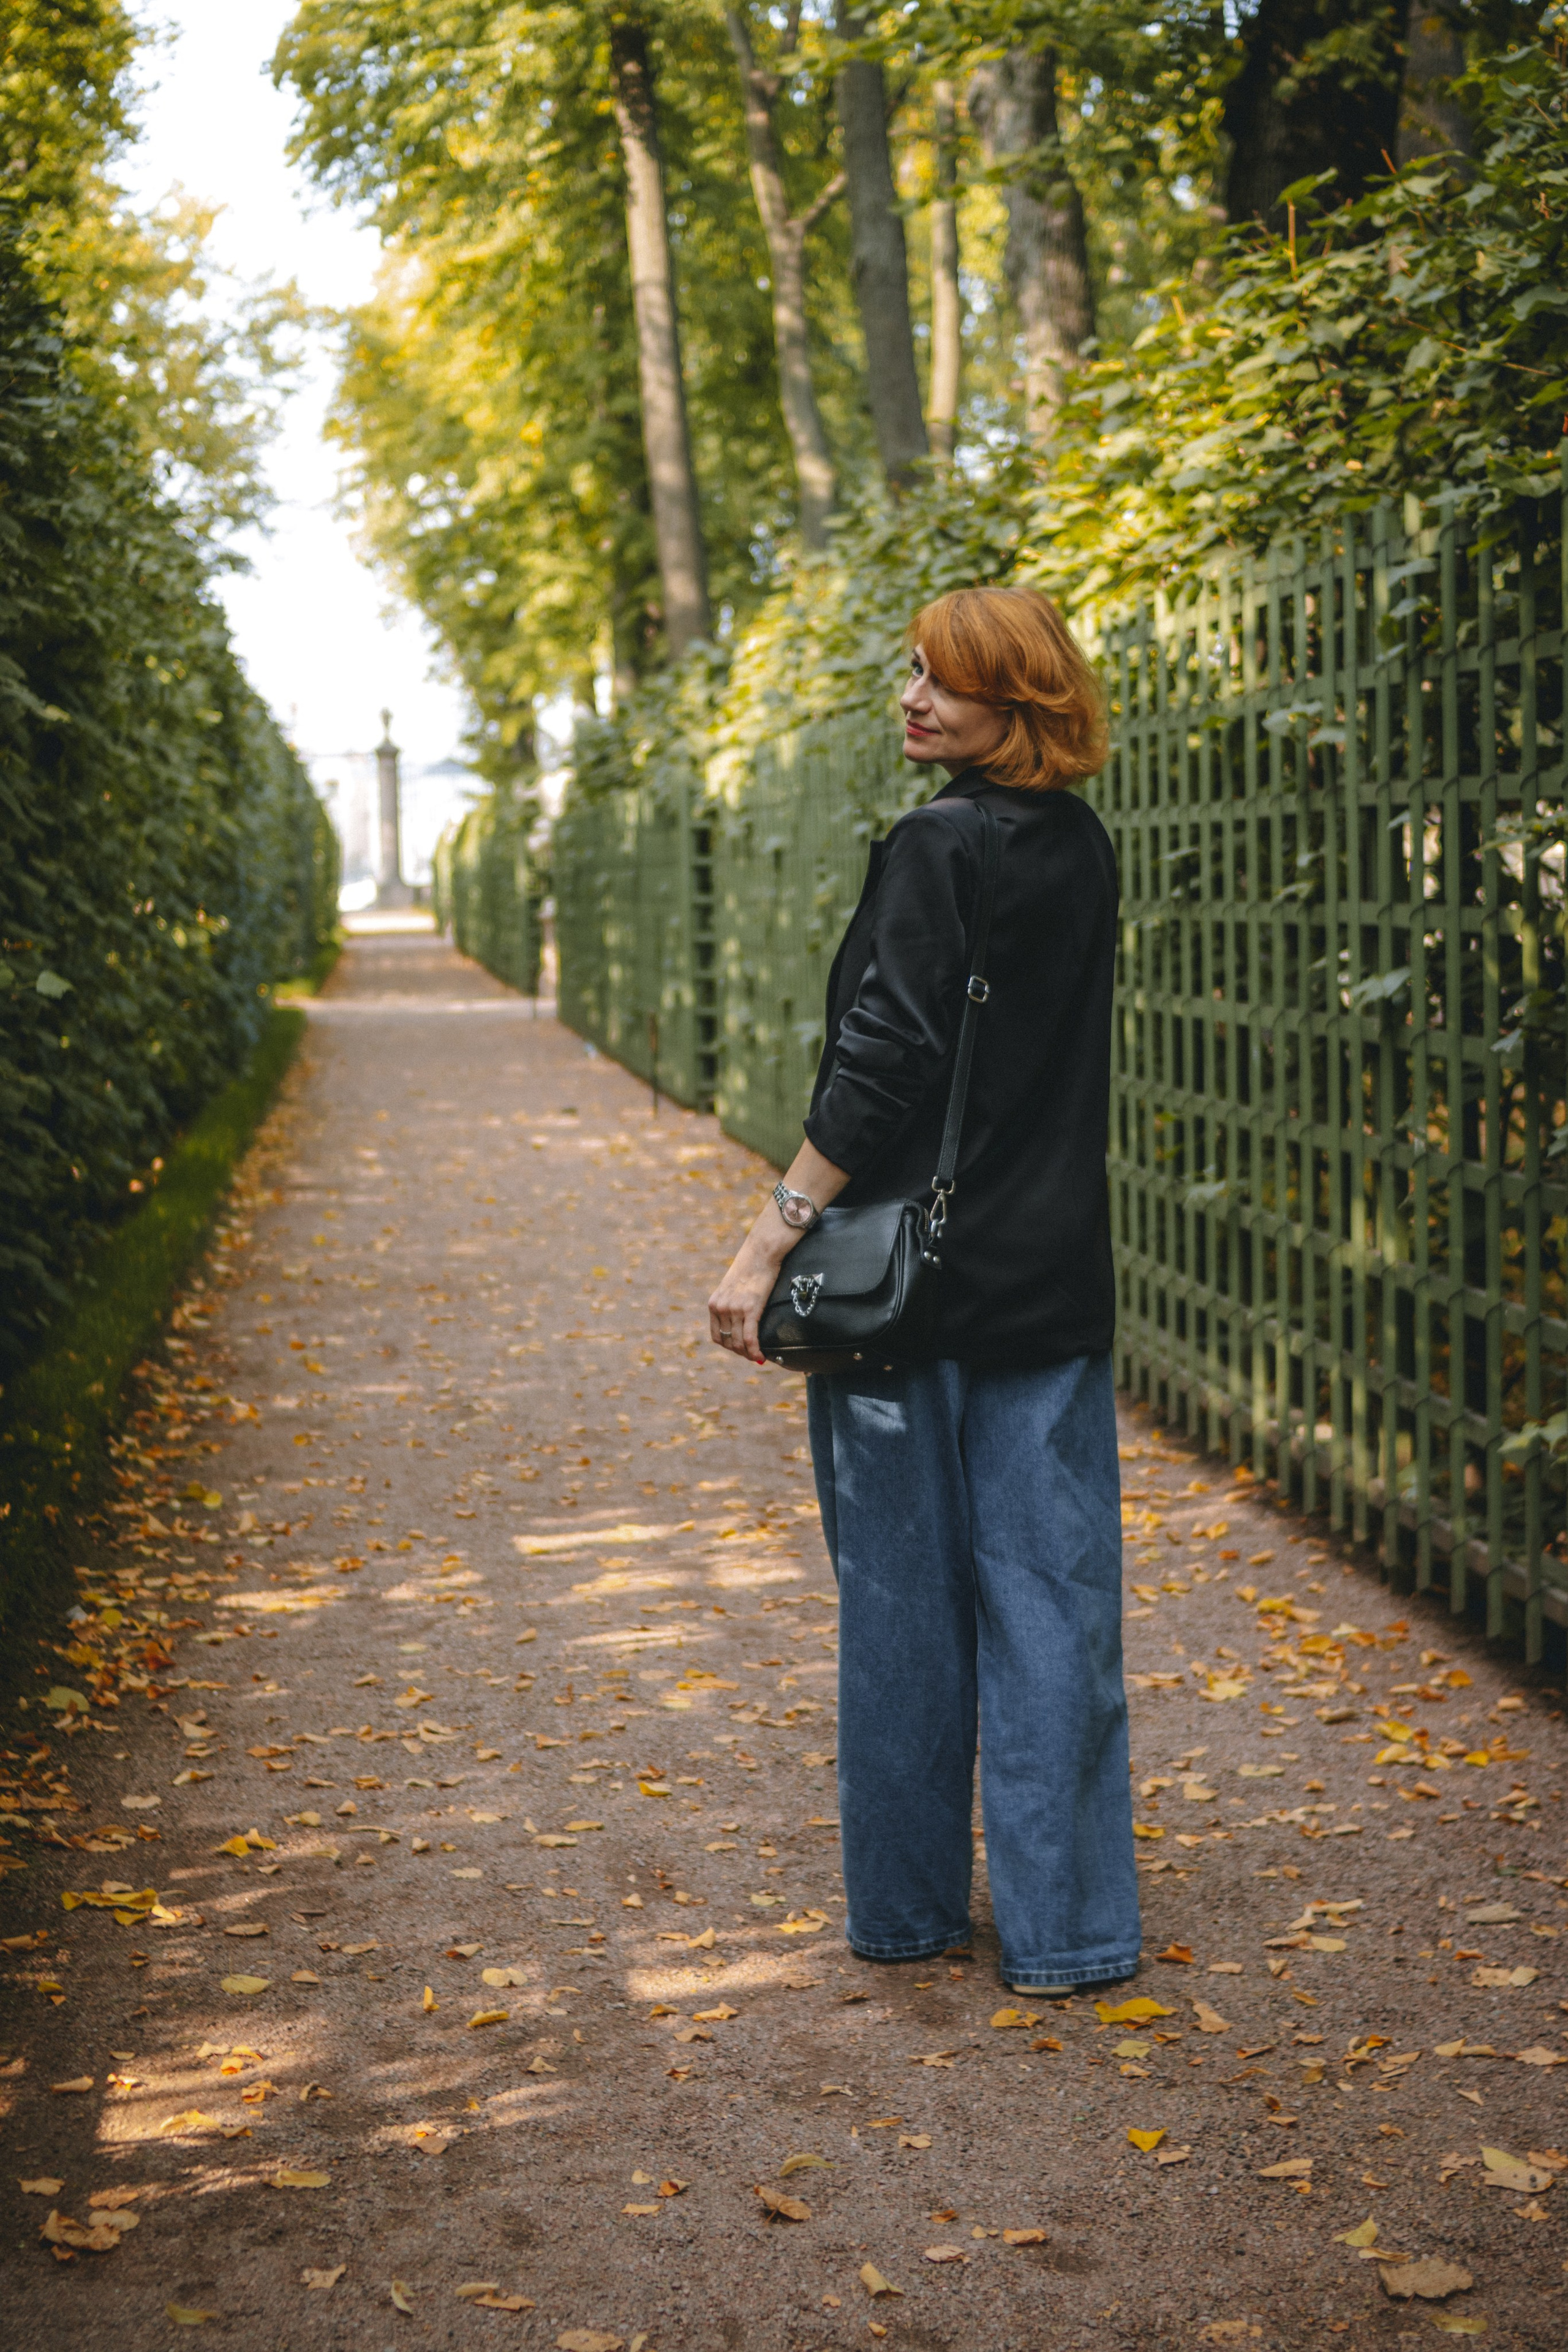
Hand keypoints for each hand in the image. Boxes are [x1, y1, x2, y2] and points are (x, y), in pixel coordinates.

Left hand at [707, 1229, 789, 1364]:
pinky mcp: (750, 1308)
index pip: (716, 1336)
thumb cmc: (751, 1267)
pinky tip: (761, 1356)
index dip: (729, 1347)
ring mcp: (734, 1309)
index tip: (740, 1349)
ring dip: (748, 1354)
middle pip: (727, 1342)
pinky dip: (755, 1350)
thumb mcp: (733, 1287)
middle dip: (740, 1352)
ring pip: (738, 1343)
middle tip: (753, 1355)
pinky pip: (750, 1337)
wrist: (761, 1252)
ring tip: (758, 1357)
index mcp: (714, 1303)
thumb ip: (732, 1303)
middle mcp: (721, 1307)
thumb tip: (741, 1320)